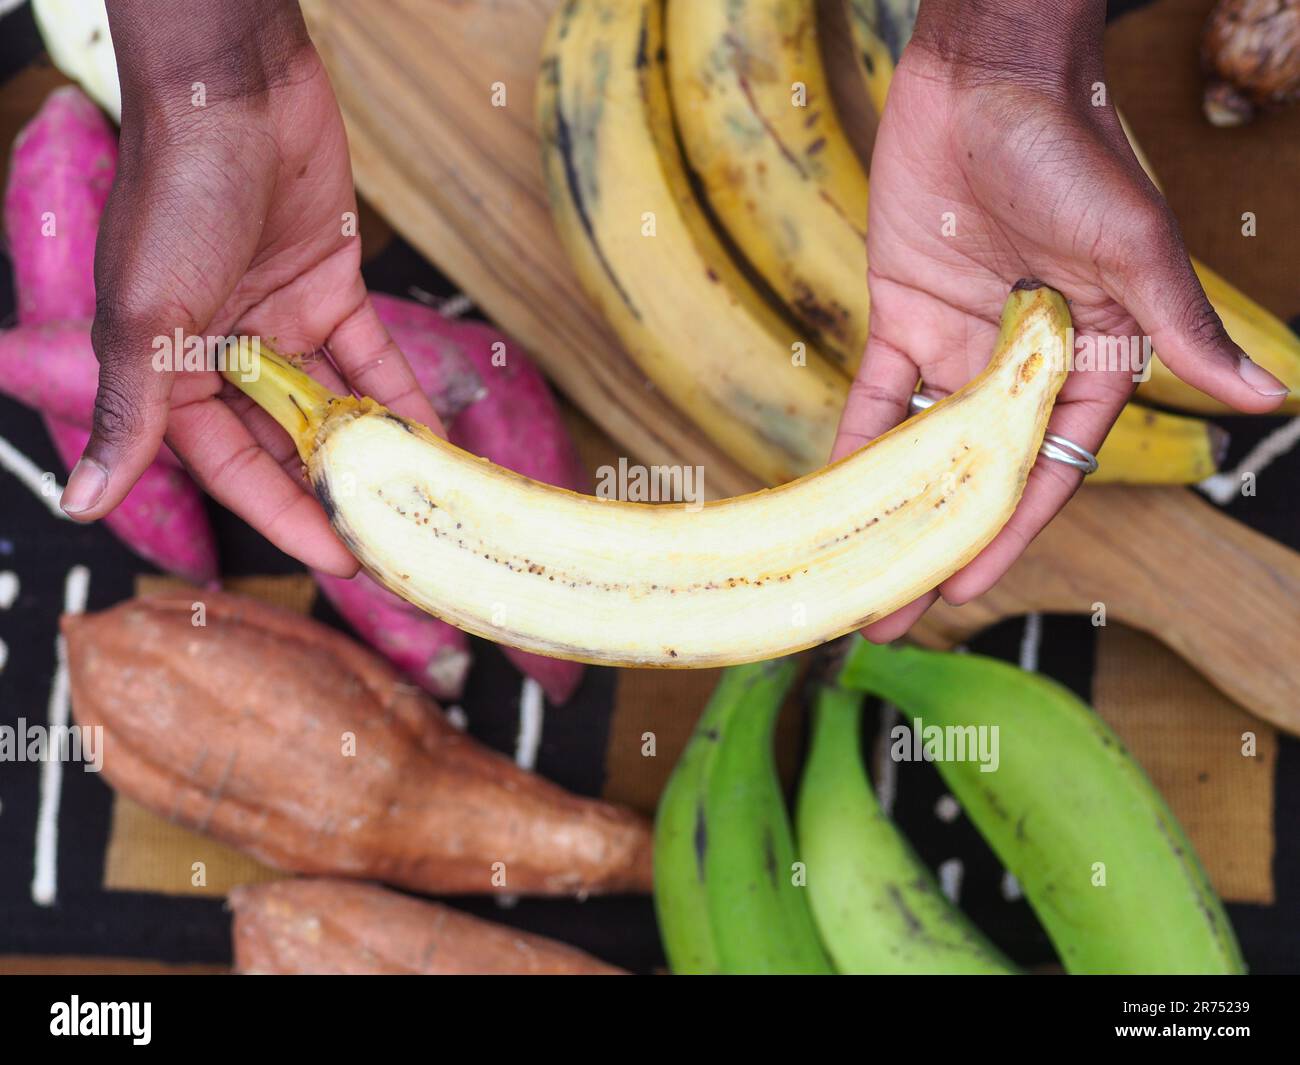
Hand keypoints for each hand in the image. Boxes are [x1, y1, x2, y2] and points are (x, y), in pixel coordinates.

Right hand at [61, 1, 439, 576]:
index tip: (340, 560)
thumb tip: (81, 502)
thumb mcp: (147, 318)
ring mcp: (283, 326)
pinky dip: (403, 399)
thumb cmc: (173, 197)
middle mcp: (227, 358)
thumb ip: (132, 412)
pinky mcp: (333, 291)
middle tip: (396, 547)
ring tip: (427, 505)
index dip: (285, 518)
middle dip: (340, 498)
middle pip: (290, 448)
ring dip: (379, 456)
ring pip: (337, 411)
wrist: (235, 92)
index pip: (233, 469)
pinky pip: (373, 361)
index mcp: (170, 372)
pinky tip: (437, 442)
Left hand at [840, 0, 1288, 641]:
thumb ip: (1178, 329)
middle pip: (974, 475)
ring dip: (887, 512)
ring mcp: (958, 344)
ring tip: (852, 579)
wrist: (985, 80)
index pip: (1044, 470)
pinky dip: (852, 443)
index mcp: (1086, 361)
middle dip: (933, 544)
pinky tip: (827, 498)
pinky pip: (874, 394)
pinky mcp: (903, 316)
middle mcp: (1020, 366)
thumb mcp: (1132, 247)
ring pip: (920, 448)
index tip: (964, 589)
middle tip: (890, 613)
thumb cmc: (1072, 152)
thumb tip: (1263, 396)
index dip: (1004, 533)